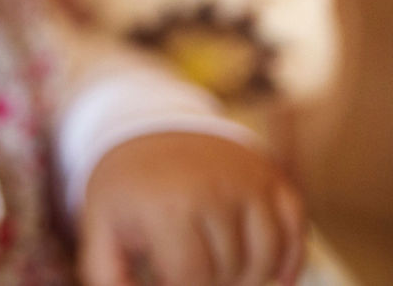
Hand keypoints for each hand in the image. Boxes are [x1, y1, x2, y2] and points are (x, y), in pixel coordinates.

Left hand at [78, 132, 306, 285]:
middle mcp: (213, 190)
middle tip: (193, 272)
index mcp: (168, 205)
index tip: (167, 277)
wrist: (152, 129)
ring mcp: (247, 181)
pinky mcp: (271, 176)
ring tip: (223, 275)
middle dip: (212, 283)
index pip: (192, 276)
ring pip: (266, 258)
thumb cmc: (128, 189)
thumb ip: (108, 273)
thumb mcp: (102, 224)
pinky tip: (274, 278)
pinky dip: (289, 261)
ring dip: (249, 278)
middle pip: (231, 271)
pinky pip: (296, 231)